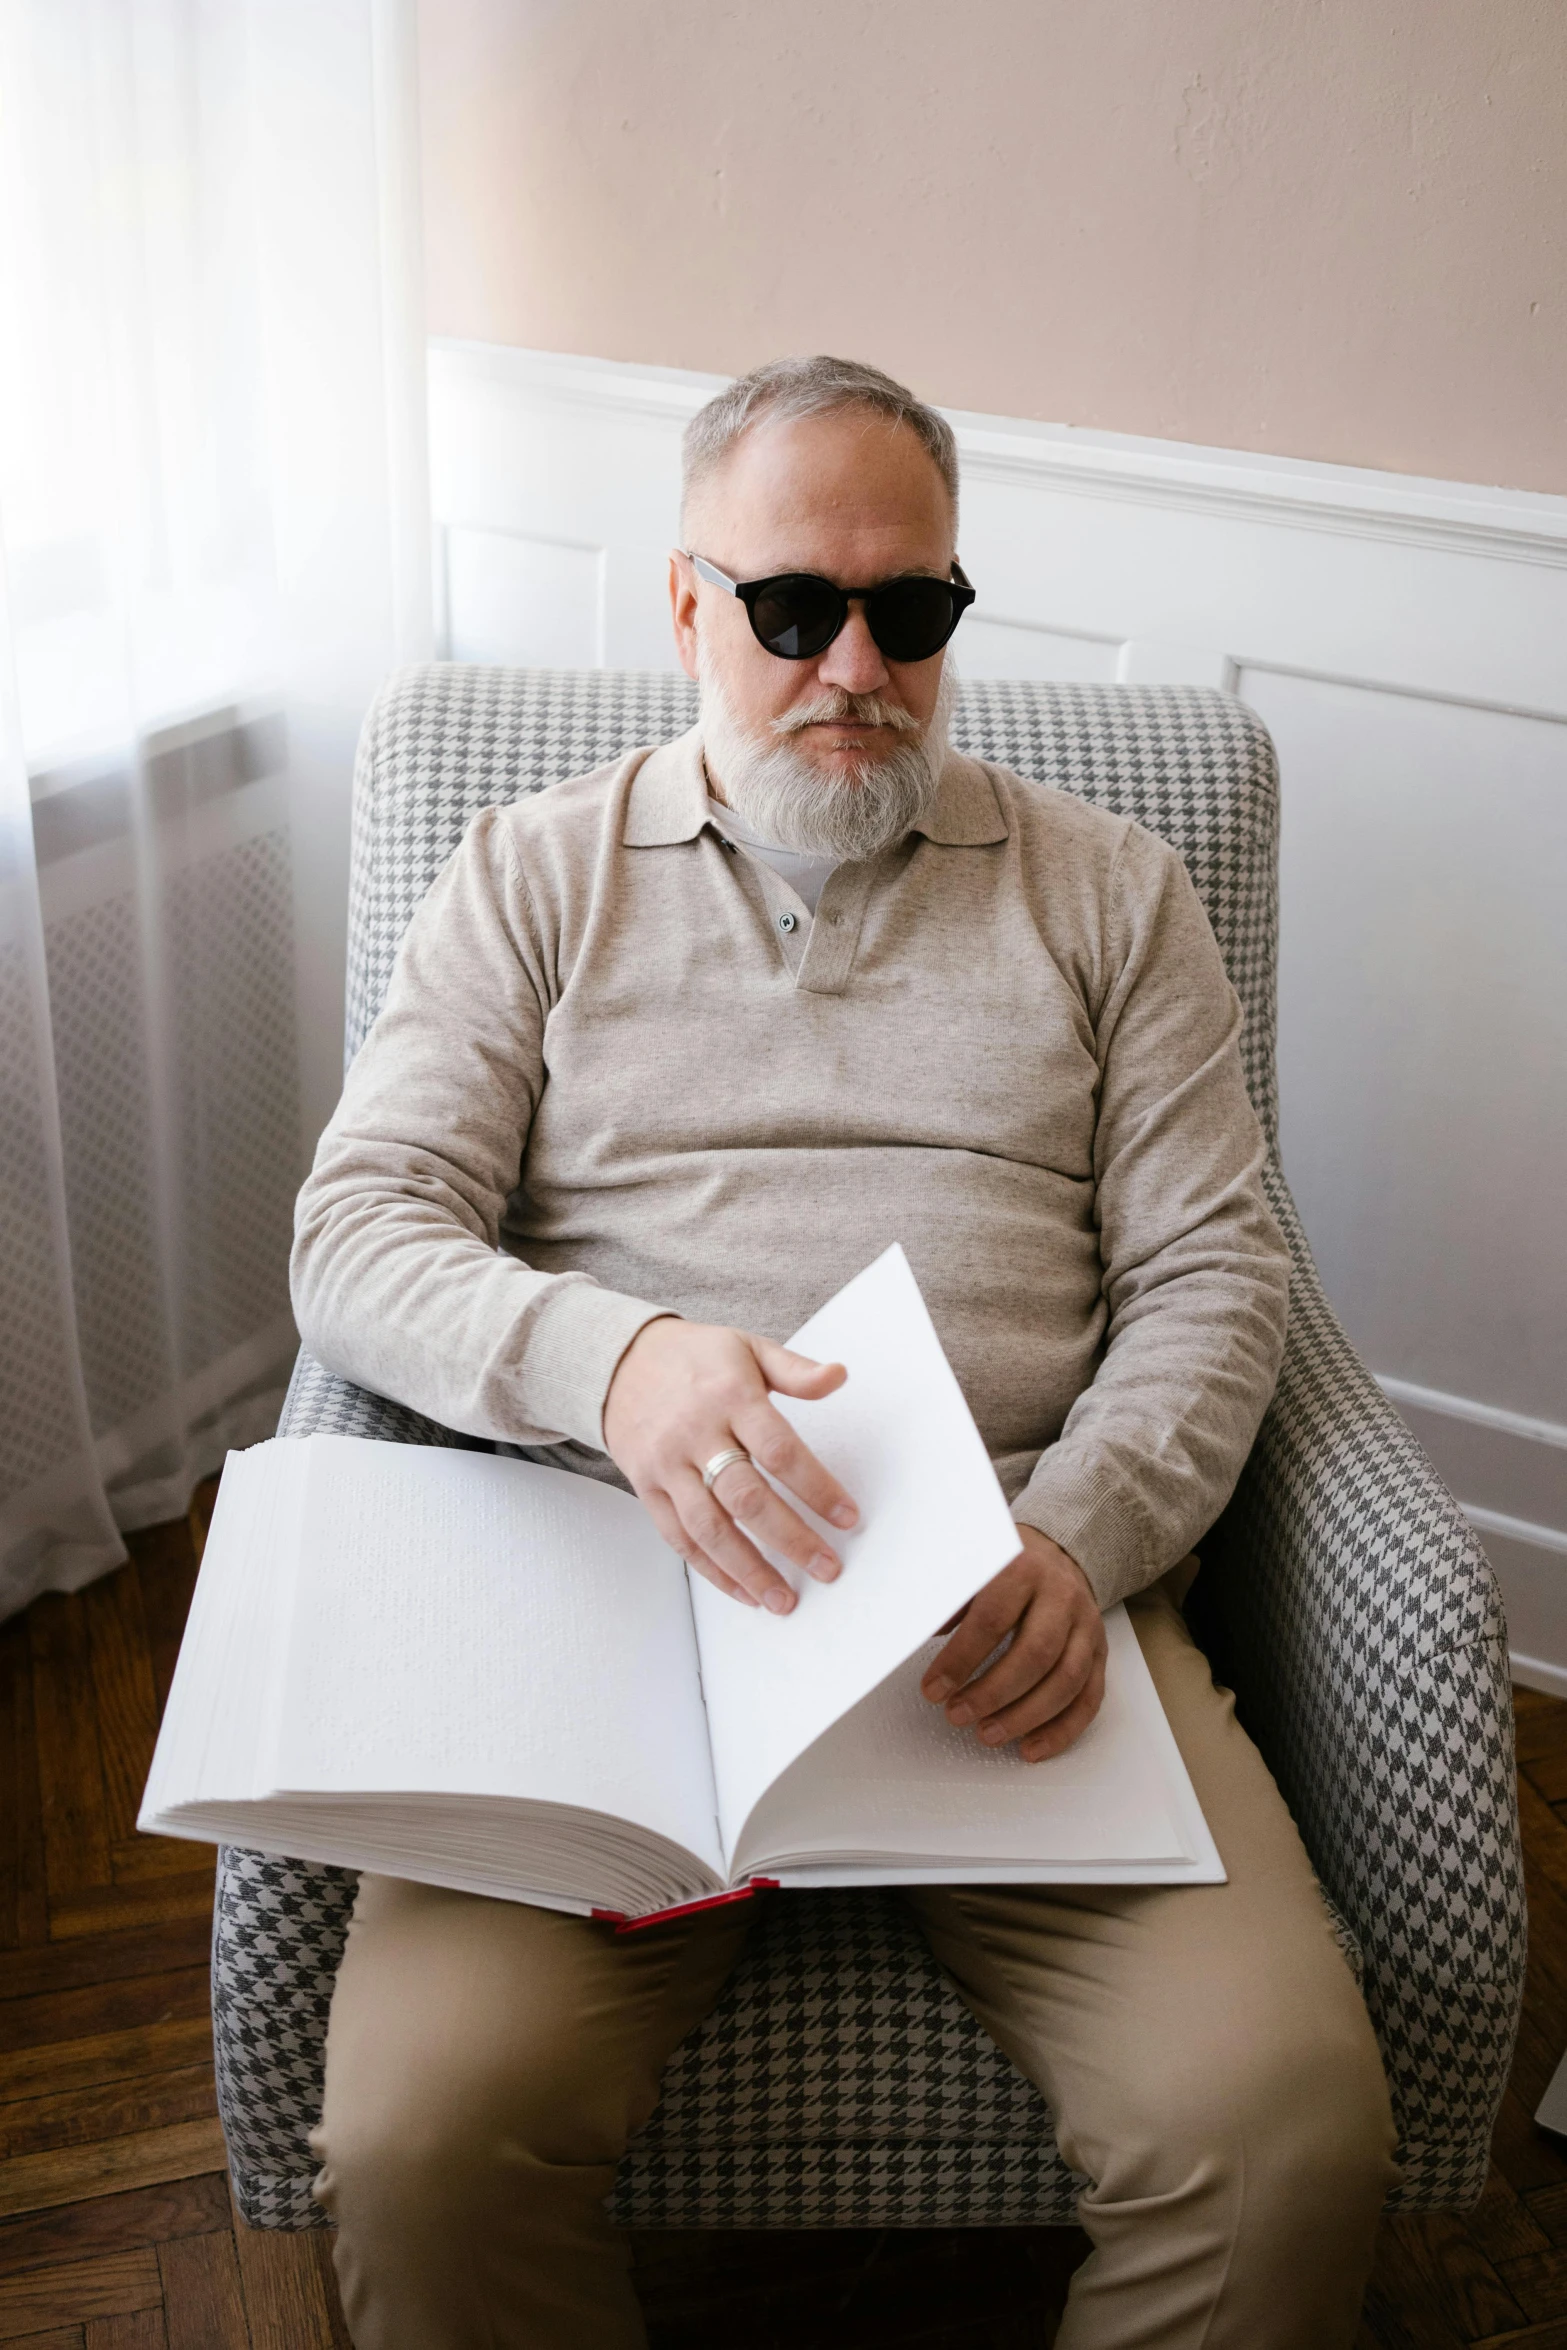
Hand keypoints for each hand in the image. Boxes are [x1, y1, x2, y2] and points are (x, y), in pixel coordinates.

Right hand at [603, 1318, 858, 1613]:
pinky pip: (679, 1538)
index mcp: (729, 1397)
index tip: (847, 1517)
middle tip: (828, 1568)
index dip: (816, 1487)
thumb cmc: (695, 1358)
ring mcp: (667, 1466)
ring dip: (750, 1570)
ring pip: (710, 1528)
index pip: (779, 1450)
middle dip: (791, 1539)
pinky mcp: (647, 1488)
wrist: (618, 1362)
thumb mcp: (747, 1348)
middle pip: (746, 1497)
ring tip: (785, 1599)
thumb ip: (795, 1370)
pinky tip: (743, 1590)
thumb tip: (839, 1376)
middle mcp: (696, 1434)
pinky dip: (712, 1571)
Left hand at [920, 1527, 1105, 1762]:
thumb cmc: (1002, 1567)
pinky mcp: (1100, 1653)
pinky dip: (1061, 1730)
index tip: (933, 1690)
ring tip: (986, 1735)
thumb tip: (911, 1637)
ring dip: (1025, 1717)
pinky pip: (1089, 1698)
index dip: (960, 1660)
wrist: (1056, 1553)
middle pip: (1035, 1654)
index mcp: (1023, 1569)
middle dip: (993, 1694)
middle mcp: (1062, 1596)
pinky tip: (1031, 1748)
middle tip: (957, 1715)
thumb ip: (946, 1602)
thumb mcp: (970, 1567)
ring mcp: (1086, 1626)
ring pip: (1066, 1681)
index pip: (992, 1620)